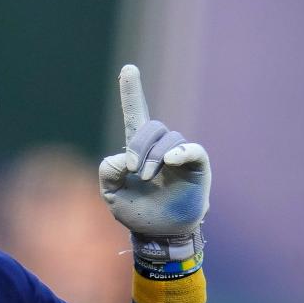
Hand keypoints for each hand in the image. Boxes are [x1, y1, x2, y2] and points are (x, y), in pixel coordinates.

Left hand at [98, 65, 210, 261]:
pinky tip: (169, 161)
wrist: (159, 234)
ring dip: (153, 157)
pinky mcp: (196, 165)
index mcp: (138, 150)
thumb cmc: (136, 213)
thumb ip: (107, 172)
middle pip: (150, 126)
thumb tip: (122, 157)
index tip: (128, 68)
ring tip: (148, 179)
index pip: (135, 114)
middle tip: (134, 171)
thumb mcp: (111, 194)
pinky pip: (191, 149)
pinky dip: (179, 152)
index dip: (132, 92)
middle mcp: (160, 147)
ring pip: (167, 138)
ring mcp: (179, 155)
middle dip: (138, 146)